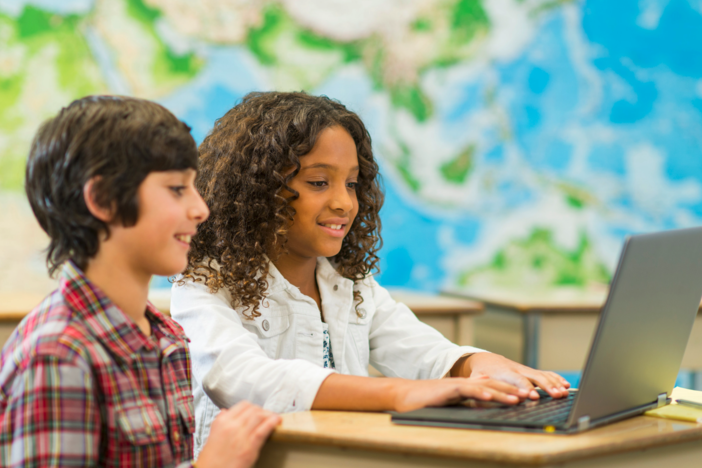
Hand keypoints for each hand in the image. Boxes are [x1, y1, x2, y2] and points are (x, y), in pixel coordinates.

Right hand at [196, 401, 280, 467]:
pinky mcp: (249, 447)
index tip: (257, 411)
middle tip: (267, 416)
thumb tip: (225, 411)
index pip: (243, 405)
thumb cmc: (211, 459)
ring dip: (269, 415)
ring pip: (259, 416)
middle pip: (253, 409)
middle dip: (263, 411)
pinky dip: (272, 423)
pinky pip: (263, 429)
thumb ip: (220, 422)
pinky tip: (277, 421)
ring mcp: (241, 435)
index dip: (253, 407)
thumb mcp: (212, 436)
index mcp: (222, 422)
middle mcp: (231, 425)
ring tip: (274, 418)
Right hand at [392, 375, 526, 412]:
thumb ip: (469, 397)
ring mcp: (457, 385)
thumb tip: (486, 393)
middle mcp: (465, 383)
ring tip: (518, 398)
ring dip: (502, 392)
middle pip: (494, 385)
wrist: (404, 395)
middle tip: (531, 396)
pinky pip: (467, 390)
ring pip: (484, 386)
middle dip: (513, 390)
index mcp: (467, 387)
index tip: (527, 397)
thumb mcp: (452, 400)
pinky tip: (491, 396)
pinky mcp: (448, 389)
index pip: (493, 387)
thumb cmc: (427, 400)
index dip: (510, 391)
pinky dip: (480, 392)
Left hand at [453, 353, 569, 399]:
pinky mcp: (530, 371)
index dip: (526, 388)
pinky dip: (556, 378)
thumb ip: (479, 385)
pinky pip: (545, 373)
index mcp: (504, 372)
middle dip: (546, 386)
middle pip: (535, 377)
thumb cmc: (479, 372)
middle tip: (557, 395)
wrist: (484, 360)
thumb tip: (482, 394)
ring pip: (542, 374)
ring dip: (554, 383)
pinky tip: (566, 385)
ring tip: (565, 392)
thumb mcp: (475, 378)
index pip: (518, 380)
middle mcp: (517, 369)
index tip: (533, 396)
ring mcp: (525, 369)